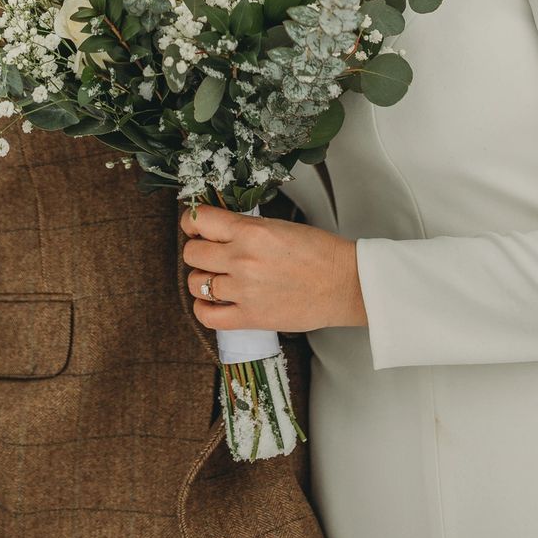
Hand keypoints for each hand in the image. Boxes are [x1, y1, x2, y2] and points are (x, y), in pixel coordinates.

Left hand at [181, 204, 367, 332]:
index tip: (194, 227)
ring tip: (216, 277)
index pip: (199, 220)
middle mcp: (242, 259)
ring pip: (195, 283)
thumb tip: (216, 229)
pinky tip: (212, 302)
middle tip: (210, 253)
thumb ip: (245, 228)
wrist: (345, 284)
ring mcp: (244, 291)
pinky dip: (203, 308)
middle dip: (198, 250)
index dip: (191, 222)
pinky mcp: (250, 318)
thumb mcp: (279, 226)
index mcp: (251, 231)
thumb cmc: (319, 253)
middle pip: (192, 253)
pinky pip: (207, 316)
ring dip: (202, 279)